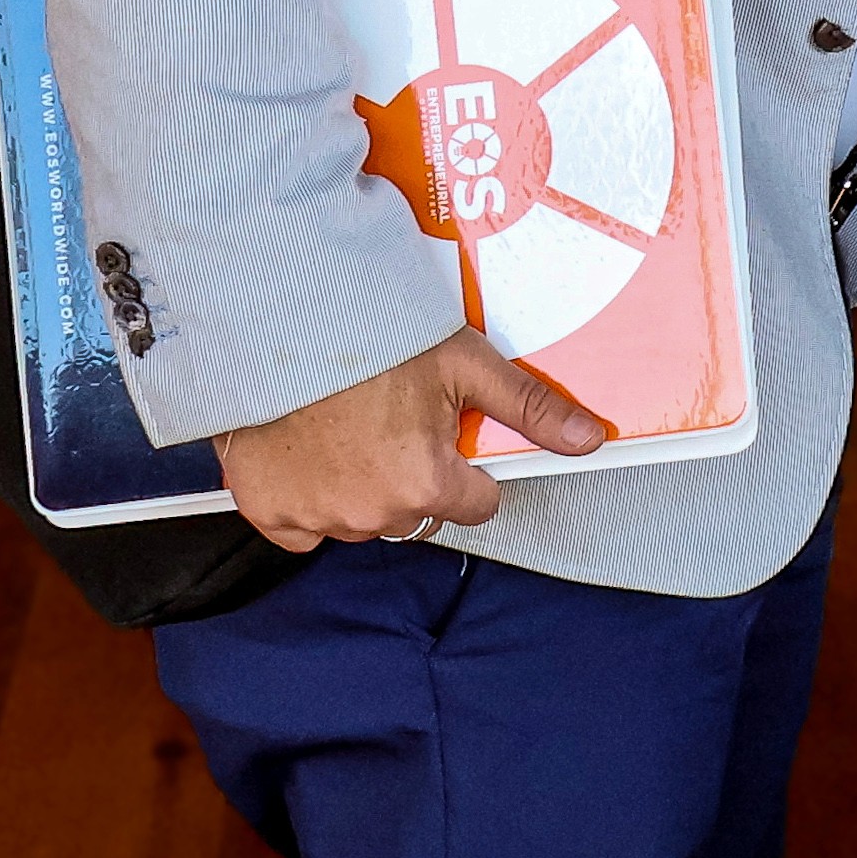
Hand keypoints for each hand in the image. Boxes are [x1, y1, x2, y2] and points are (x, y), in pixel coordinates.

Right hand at [217, 331, 612, 552]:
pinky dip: (310, 502)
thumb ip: (527, 408)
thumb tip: (586, 438)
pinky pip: (304, 531)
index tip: (447, 438)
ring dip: (364, 491)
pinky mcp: (271, 512)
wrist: (274, 326)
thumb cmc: (366, 339)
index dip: (468, 470)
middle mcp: (374, 513)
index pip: (478, 505)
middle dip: (416, 480)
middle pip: (420, 515)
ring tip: (350, 432)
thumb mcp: (464, 363)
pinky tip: (312, 457)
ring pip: (365, 522)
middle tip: (394, 424)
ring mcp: (319, 518)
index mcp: (427, 483)